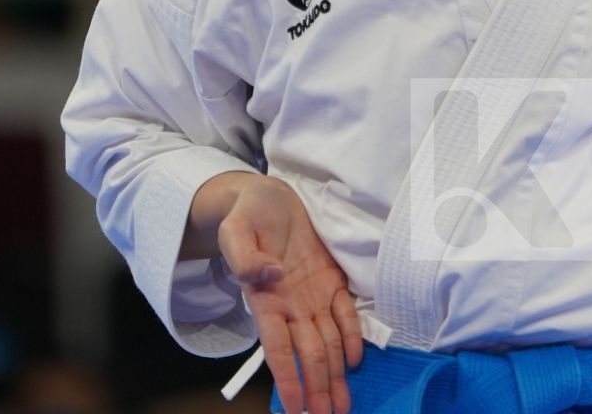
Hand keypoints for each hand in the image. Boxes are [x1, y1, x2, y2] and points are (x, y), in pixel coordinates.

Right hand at [214, 175, 364, 413]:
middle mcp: (290, 305)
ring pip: (327, 342)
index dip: (287, 378)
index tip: (295, 407)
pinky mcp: (330, 279)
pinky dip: (352, 336)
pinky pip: (345, 312)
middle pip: (308, 354)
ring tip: (342, 404)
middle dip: (318, 388)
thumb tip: (268, 275)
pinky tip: (355, 360)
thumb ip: (245, 258)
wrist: (266, 198)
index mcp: (265, 300)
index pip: (277, 349)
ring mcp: (312, 295)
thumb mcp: (236, 231)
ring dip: (334, 374)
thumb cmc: (247, 215)